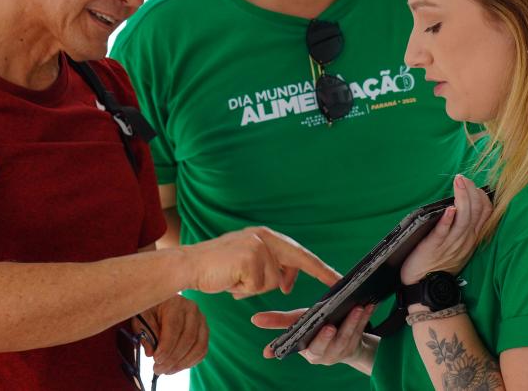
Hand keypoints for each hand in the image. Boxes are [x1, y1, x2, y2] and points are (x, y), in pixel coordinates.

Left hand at [134, 295, 207, 374]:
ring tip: (167, 371)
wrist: (162, 305)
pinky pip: (202, 351)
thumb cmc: (151, 311)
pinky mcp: (204, 332)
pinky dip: (190, 362)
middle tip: (158, 370)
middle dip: (173, 358)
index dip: (166, 346)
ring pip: (198, 346)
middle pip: (188, 338)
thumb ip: (144, 333)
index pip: (174, 327)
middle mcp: (192, 310)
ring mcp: (201, 321)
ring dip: (182, 363)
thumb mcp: (142, 318)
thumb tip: (151, 352)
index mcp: (176, 303)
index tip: (156, 359)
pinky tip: (176, 367)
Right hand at [183, 226, 340, 297]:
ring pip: (272, 282)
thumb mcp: (247, 264)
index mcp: (265, 236)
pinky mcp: (249, 259)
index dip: (319, 266)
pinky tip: (230, 281)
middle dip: (318, 271)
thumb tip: (286, 283)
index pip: (298, 252)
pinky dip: (244, 290)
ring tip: (235, 280)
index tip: (338, 277)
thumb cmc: (217, 268)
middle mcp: (264, 237)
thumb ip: (268, 269)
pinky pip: (257, 287)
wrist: (189, 265)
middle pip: (296, 260)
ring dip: (254, 288)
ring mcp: (257, 247)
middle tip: (337, 281)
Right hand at [251, 307, 378, 374]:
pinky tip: (369, 305)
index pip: (315, 347)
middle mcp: (328, 354)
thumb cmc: (313, 330)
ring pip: (351, 336)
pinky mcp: (357, 343)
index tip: (326, 328)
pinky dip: (366, 317)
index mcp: (311, 352)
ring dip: (356, 321)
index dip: (321, 339)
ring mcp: (344, 350)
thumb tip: (254, 320)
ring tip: (358, 306)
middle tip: (344, 318)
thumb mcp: (296, 324)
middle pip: (335, 343)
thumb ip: (278, 322)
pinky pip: (363, 330)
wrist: (338, 342)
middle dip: (340, 331)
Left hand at [400, 175, 492, 284]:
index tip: (473, 186)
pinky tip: (449, 208)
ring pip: (464, 218)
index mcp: (471, 237)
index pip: (486, 213)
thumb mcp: (458, 245)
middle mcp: (465, 239)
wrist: (425, 285)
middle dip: (471, 191)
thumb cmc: (438, 262)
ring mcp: (451, 244)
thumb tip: (461, 205)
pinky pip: (444, 232)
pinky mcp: (435, 247)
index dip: (481, 196)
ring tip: (459, 182)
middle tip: (463, 178)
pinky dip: (448, 219)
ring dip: (462, 198)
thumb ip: (462, 227)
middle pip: (476, 211)